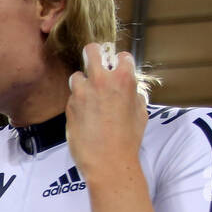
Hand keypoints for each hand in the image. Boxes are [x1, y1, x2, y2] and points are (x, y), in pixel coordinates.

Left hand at [64, 43, 147, 188]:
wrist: (108, 162)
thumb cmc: (128, 140)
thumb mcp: (141, 113)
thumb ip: (135, 94)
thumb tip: (131, 89)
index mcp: (123, 79)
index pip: (121, 55)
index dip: (120, 63)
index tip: (117, 69)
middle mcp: (101, 81)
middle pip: (91, 50)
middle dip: (94, 55)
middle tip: (96, 64)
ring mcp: (82, 92)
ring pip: (77, 75)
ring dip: (82, 83)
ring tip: (89, 98)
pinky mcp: (70, 106)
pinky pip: (72, 97)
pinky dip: (77, 103)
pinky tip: (85, 116)